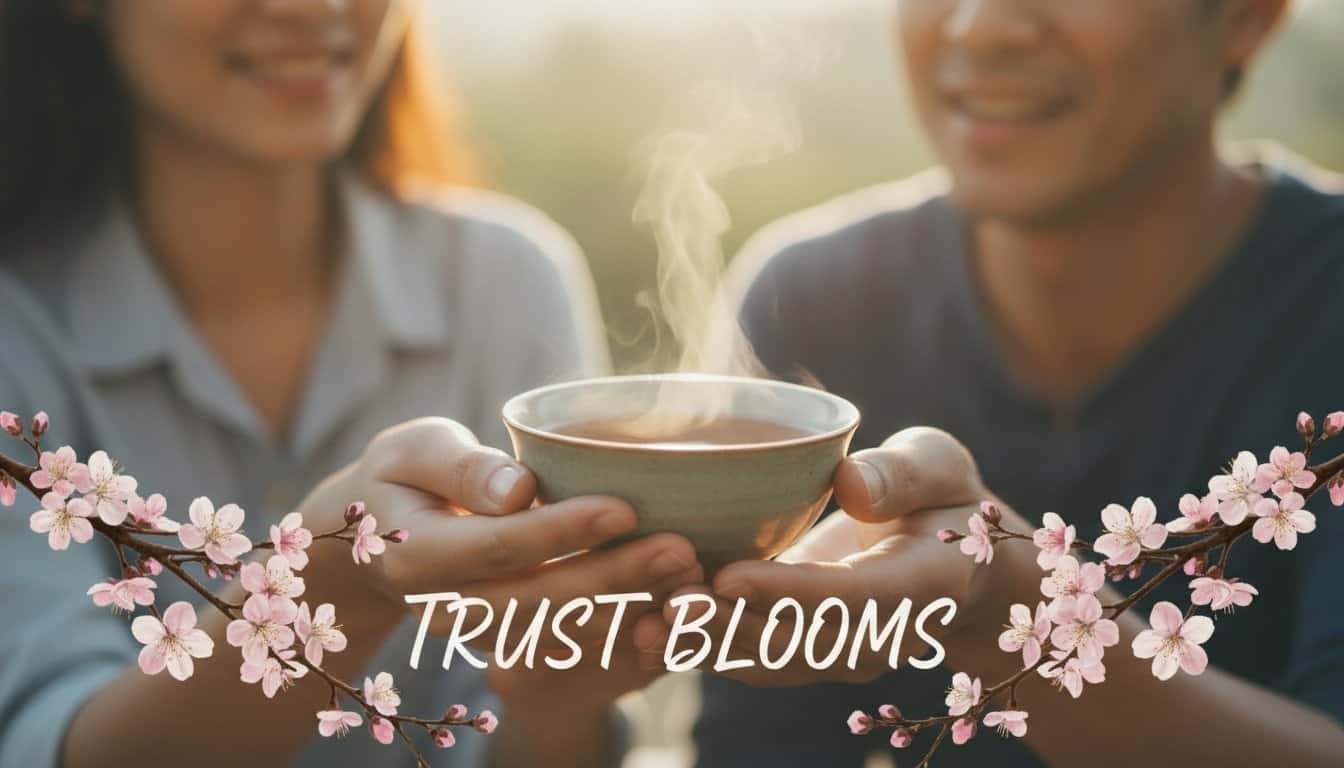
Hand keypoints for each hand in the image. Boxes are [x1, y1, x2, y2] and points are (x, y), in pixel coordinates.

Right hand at [295, 417, 703, 649]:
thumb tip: (516, 489)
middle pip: (539, 602)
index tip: (625, 508)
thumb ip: (460, 466)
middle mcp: (445, 609)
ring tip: (690, 575)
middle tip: (682, 550)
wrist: (381, 535)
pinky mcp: (507, 641)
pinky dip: (621, 630)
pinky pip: (567, 645)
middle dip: (615, 579)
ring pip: (559, 633)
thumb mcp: (413, 450)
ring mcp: (476, 634)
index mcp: (418, 556)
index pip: (501, 548)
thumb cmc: (406, 475)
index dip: (564, 531)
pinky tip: (671, 602)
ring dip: (629, 609)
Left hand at [646, 427, 1037, 685]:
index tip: (728, 576)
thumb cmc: (944, 498)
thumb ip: (901, 475)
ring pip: (766, 660)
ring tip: (638, 624)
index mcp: (916, 586)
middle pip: (795, 642)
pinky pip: (753, 657)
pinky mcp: (807, 650)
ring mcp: (840, 652)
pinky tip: (646, 630)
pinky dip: (702, 647)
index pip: (846, 596)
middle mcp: (876, 634)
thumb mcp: (940, 467)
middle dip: (726, 627)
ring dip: (703, 645)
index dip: (786, 590)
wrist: (956, 565)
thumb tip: (850, 484)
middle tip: (663, 604)